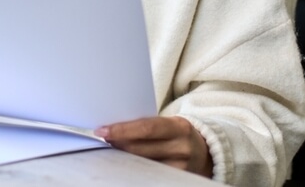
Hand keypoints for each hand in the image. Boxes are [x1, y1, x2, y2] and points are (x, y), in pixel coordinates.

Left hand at [96, 116, 213, 177]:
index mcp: (179, 127)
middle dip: (118, 144)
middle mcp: (181, 148)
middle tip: (103, 140)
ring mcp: (180, 167)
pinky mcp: (176, 180)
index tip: (102, 131)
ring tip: (113, 151)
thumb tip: (113, 129)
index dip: (122, 130)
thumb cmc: (176, 134)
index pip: (146, 128)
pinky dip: (134, 170)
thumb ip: (146, 126)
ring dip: (123, 158)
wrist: (203, 151)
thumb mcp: (168, 124)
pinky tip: (125, 165)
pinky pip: (148, 176)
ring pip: (141, 165)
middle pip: (140, 149)